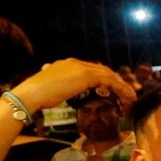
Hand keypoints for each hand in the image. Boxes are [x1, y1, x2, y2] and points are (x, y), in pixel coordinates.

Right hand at [15, 60, 135, 112]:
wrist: (29, 95)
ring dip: (121, 86)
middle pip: (102, 71)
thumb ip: (60, 89)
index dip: (105, 80)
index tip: (114, 90)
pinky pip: (108, 80)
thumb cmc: (36, 96)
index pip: (92, 71)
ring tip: (131, 96)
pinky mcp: (85, 74)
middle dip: (117, 81)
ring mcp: (80, 67)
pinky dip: (120, 87)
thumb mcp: (51, 90)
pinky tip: (126, 96)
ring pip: (107, 75)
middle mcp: (75, 63)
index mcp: (67, 65)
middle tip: (129, 92)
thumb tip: (62, 93)